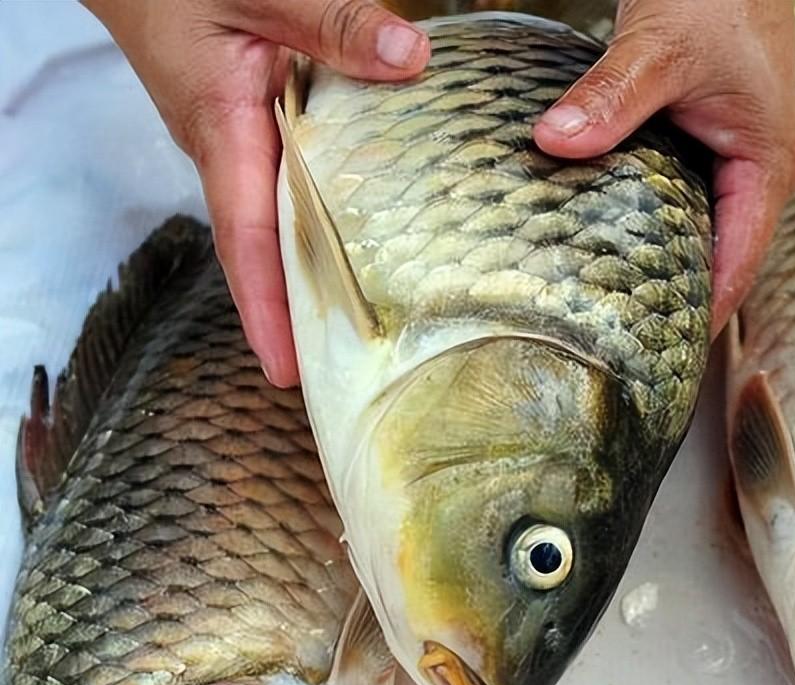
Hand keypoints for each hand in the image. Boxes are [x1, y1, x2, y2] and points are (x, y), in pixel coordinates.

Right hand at [83, 0, 430, 385]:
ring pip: (281, 223)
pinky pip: (292, 187)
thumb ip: (333, 22)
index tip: (286, 369)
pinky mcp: (253, 129)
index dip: (266, 306)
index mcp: (221, 129)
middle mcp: (226, 151)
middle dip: (297, 316)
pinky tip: (365, 242)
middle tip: (343, 376)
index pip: (246, 236)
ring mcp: (237, 145)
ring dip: (313, 275)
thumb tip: (410, 60)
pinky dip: (323, 223)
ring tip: (361, 333)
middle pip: (266, 251)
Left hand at [533, 0, 794, 336]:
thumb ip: (611, 98)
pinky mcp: (714, 142)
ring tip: (612, 310)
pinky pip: (687, 201)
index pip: (737, 267)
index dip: (700, 315)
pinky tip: (611, 241)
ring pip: (703, 232)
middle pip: (722, 260)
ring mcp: (740, 160)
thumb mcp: (659, 47)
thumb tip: (555, 142)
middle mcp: (761, 173)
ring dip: (665, 265)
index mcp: (767, 168)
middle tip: (621, 345)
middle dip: (677, 300)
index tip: (659, 358)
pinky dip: (655, 224)